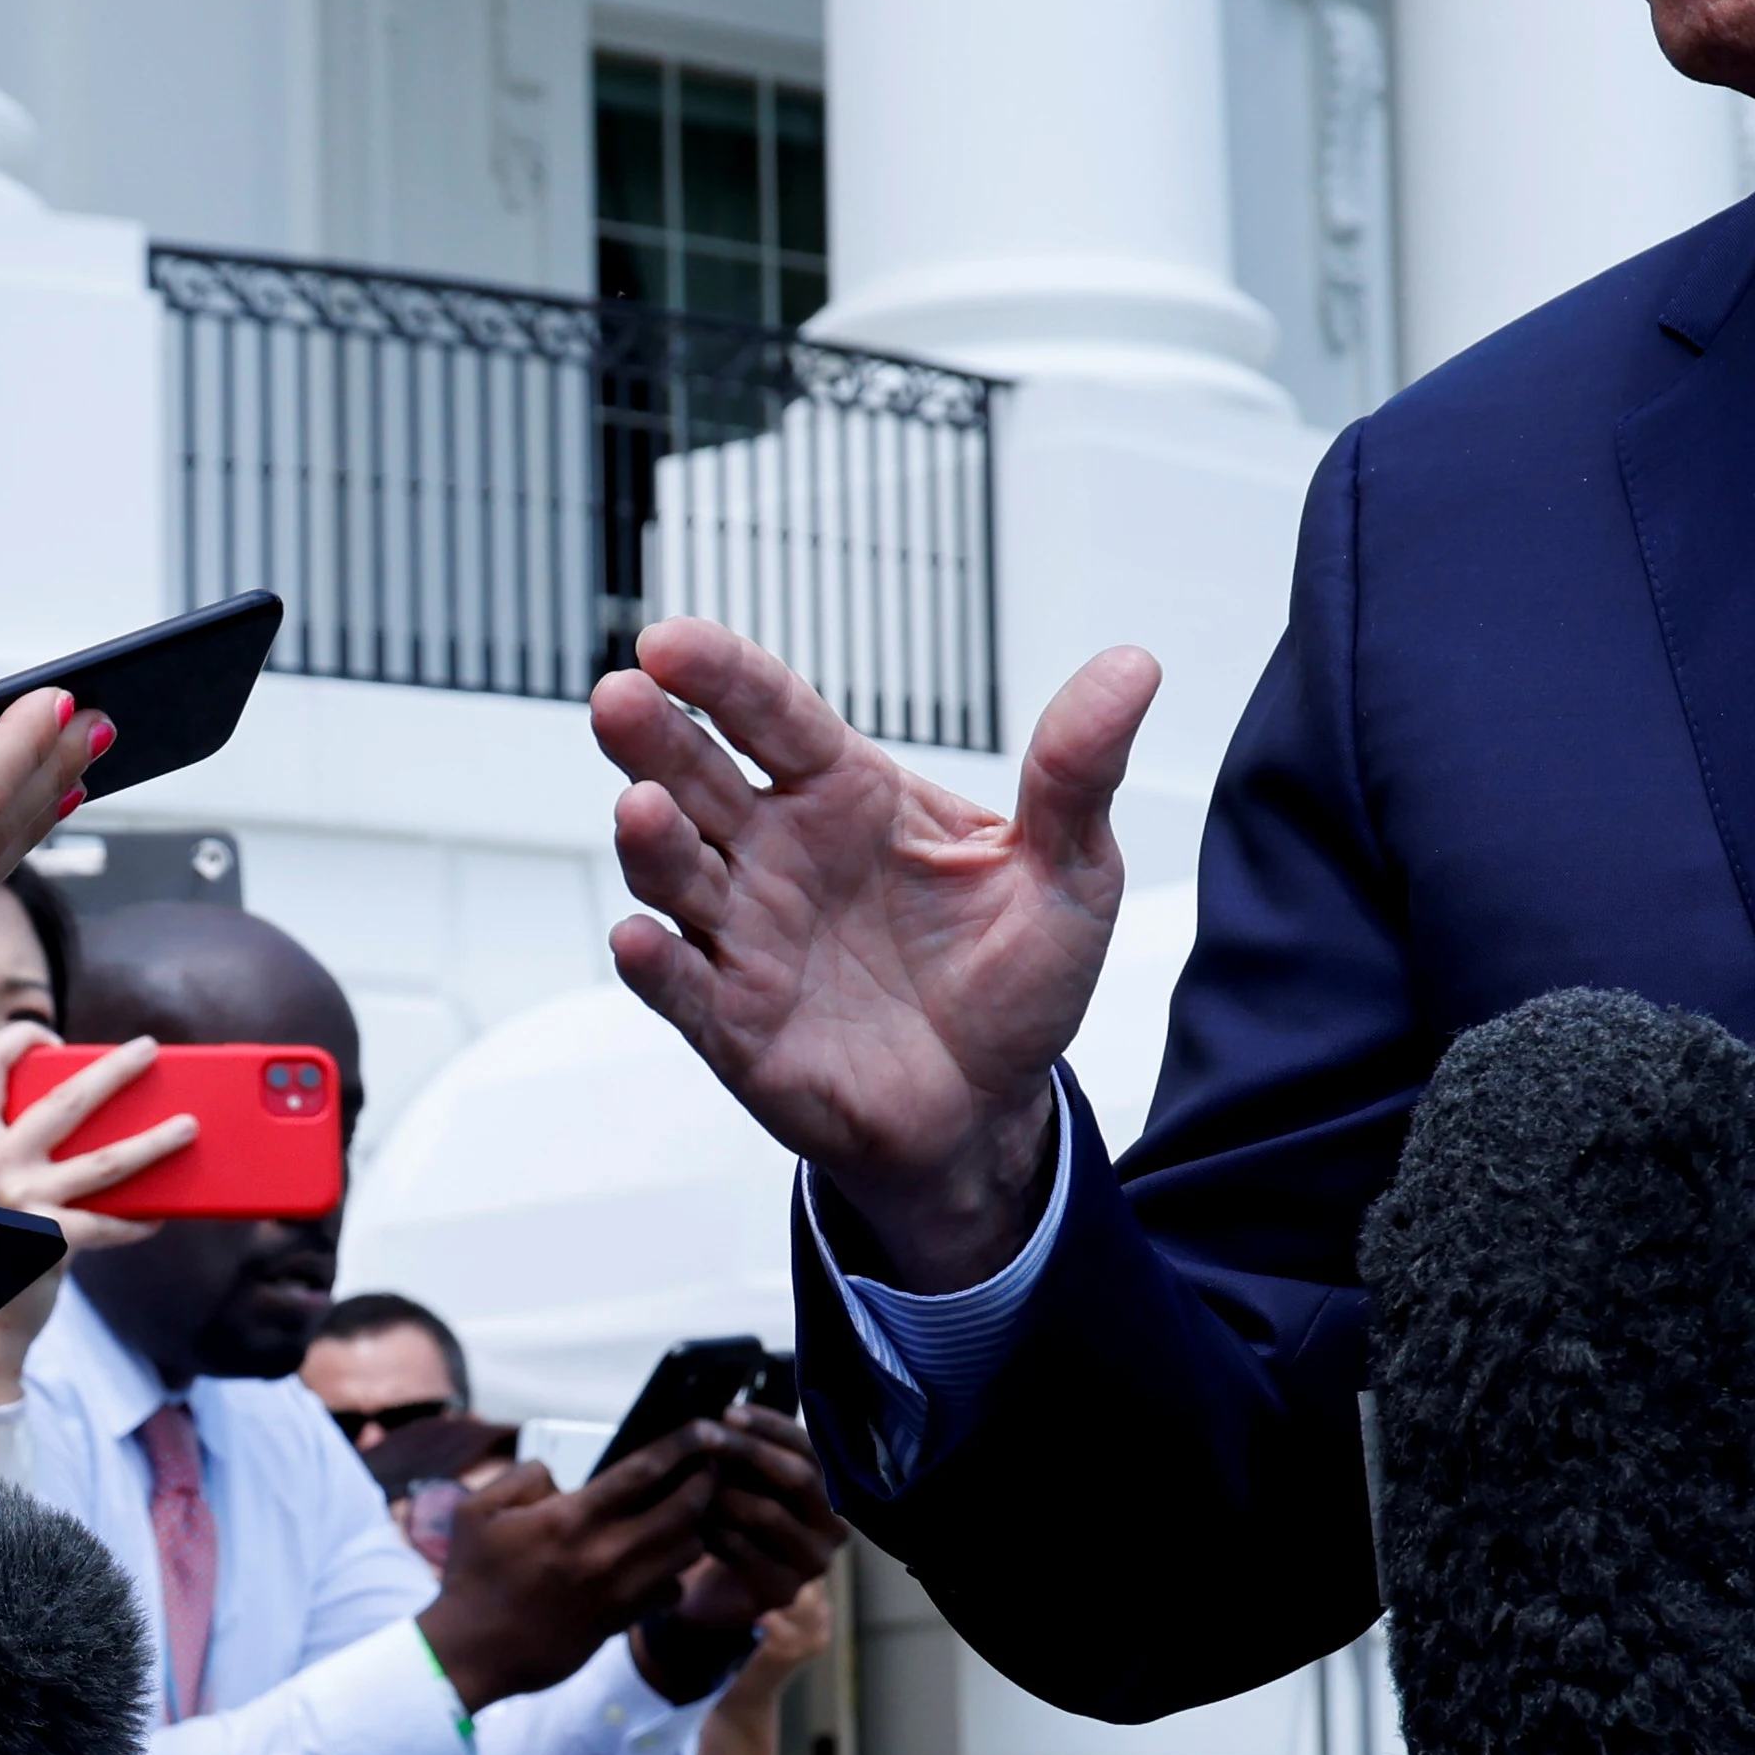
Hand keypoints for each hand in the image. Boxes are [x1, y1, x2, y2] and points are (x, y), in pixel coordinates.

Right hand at [0, 1021, 196, 1251]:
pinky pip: (109, 1224)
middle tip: (149, 1049)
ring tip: (188, 1126)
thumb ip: (0, 1140)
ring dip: (155, 1142)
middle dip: (114, 1070)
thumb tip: (74, 1101)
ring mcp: (21, 1202)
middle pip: (65, 1101)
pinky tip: (159, 1216)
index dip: (19, 1039)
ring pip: (105, 1160)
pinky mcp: (50, 1240)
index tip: (50, 1039)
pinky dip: (137, 1221)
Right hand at [415, 1429, 725, 1708]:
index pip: (643, 1471)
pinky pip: (670, 1591)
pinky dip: (675, 1574)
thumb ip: (522, 1478)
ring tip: (691, 1512)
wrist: (471, 1653)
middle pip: (684, 1510)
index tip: (703, 1430)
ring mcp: (618, 1592)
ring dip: (695, 1527)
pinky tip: (661, 1563)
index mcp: (570, 1518)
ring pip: (687, 1553)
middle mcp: (604, 1553)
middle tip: (710, 1467)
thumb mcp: (476, 1511)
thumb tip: (557, 1476)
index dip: (682, 1445)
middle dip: (706, 1482)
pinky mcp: (620, 1623)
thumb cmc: (471, 1578)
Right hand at [594, 618, 1158, 1288]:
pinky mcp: (735, 1025)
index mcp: (845, 793)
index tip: (670, 642)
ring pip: (677, 875)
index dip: (720, 674)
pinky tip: (640, 938)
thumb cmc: (1016, 980)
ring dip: (650, 843)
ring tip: (642, 811)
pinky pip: (682, 989)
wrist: (992, 1112)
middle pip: (697, 777)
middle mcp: (779, 853)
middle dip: (654, 738)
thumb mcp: (1068, 872)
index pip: (772, 714)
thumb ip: (1076, 772)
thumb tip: (1133, 666)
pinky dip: (655, 965)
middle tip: (621, 698)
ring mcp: (747, 936)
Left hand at [632, 1406, 840, 1699]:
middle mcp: (834, 1526)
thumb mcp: (745, 1480)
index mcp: (832, 1490)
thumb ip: (748, 1453)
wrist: (715, 1591)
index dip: (772, 1426)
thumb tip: (728, 1417)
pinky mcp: (783, 1591)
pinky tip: (691, 1522)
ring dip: (724, 1492)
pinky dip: (713, 1530)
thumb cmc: (734, 1522)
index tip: (729, 1412)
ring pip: (768, 1513)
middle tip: (707, 1437)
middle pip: (799, 1477)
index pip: (811, 1447)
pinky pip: (744, 1551)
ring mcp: (813, 1562)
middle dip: (749, 1451)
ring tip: (692, 1482)